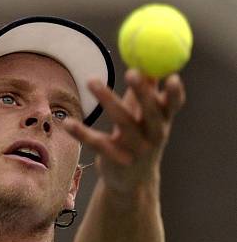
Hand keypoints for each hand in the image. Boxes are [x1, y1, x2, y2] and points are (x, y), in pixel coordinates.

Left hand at [64, 69, 185, 193]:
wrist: (132, 182)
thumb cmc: (139, 138)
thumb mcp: (146, 116)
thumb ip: (148, 89)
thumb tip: (148, 60)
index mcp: (163, 122)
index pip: (173, 106)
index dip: (174, 93)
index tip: (172, 77)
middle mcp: (153, 136)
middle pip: (150, 112)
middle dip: (142, 92)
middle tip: (131, 72)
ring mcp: (135, 149)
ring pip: (122, 122)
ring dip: (107, 99)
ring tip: (91, 80)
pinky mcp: (115, 160)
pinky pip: (97, 143)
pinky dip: (81, 132)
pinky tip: (67, 122)